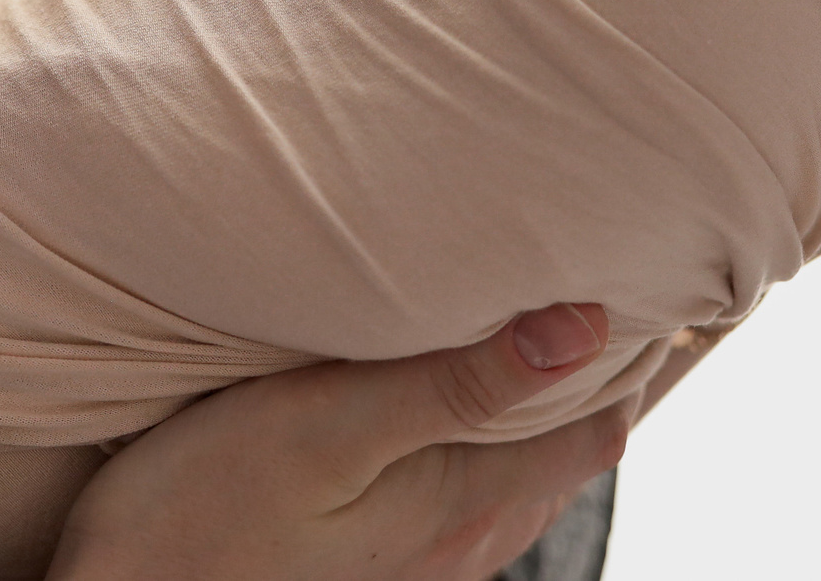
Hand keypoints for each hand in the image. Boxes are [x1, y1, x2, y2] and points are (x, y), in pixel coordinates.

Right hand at [47, 303, 628, 580]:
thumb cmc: (200, 513)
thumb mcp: (331, 425)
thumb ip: (457, 380)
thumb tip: (584, 326)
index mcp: (468, 502)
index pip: (598, 424)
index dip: (620, 350)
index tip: (618, 269)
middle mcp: (462, 543)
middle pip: (563, 447)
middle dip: (576, 369)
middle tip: (565, 270)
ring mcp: (420, 561)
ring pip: (511, 468)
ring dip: (519, 401)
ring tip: (503, 316)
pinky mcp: (373, 561)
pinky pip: (458, 488)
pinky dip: (469, 432)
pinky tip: (426, 393)